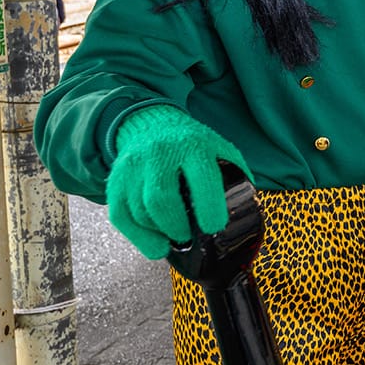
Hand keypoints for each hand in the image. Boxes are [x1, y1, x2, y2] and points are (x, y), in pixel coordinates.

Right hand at [107, 105, 246, 259]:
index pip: (202, 179)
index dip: (209, 207)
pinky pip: (122, 217)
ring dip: (160, 232)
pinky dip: (140, 236)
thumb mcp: (219, 149)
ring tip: (175, 233)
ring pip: (141, 212)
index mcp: (193, 147)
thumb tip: (248, 211)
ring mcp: (134, 168)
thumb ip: (235, 175)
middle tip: (188, 236)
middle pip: (161, 200)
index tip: (214, 227)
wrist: (151, 124)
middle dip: (177, 226)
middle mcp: (160, 154)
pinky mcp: (116, 182)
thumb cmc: (191, 144)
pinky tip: (156, 240)